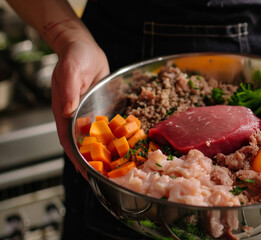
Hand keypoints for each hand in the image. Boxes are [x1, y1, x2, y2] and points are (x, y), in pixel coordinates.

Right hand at [51, 40, 108, 177]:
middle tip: (106, 176)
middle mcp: (75, 115)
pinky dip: (113, 135)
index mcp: (64, 111)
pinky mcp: (99, 107)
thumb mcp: (71, 71)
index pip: (69, 141)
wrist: (83, 46)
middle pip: (82, 143)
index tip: (86, 174)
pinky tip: (124, 143)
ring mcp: (87, 112)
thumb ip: (69, 90)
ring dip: (104, 151)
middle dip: (92, 160)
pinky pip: (106, 125)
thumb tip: (66, 112)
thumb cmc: (74, 56)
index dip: (77, 158)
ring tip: (117, 166)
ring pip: (95, 136)